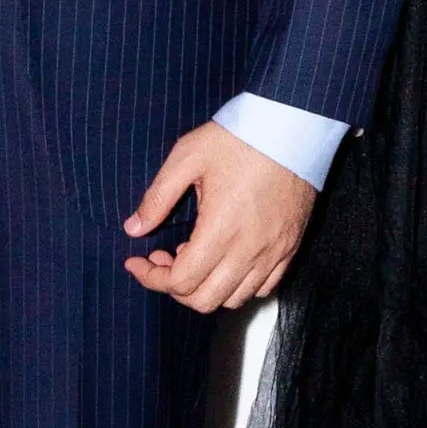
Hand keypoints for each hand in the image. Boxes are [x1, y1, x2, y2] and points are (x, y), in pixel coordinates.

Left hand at [123, 122, 315, 312]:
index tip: (136, 262)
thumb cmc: (239, 138)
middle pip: (205, 300)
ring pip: (234, 299)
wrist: (293, 127)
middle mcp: (249, 250)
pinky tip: (226, 259)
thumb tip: (134, 229)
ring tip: (194, 256)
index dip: (151, 278)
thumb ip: (157, 197)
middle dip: (174, 287)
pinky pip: (264, 287)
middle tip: (162, 258)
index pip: (180, 281)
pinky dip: (238, 285)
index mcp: (220, 231)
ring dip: (206, 288)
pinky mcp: (290, 247)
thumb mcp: (187, 157)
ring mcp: (273, 252)